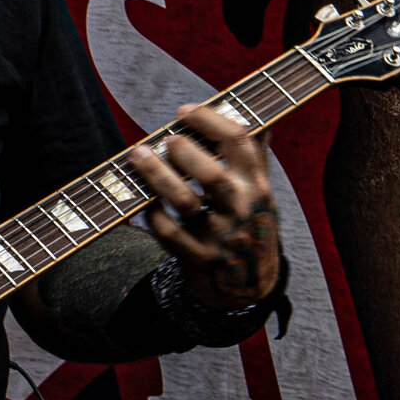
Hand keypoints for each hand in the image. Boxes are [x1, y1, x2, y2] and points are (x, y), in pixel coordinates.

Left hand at [125, 102, 280, 311]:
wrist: (252, 288)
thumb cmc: (250, 226)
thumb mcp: (261, 194)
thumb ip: (256, 158)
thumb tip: (260, 120)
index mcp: (256, 186)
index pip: (238, 142)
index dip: (209, 120)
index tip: (184, 111)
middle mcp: (240, 209)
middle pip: (211, 174)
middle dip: (184, 152)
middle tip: (165, 139)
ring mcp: (220, 236)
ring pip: (185, 202)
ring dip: (157, 176)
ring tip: (138, 155)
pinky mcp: (199, 258)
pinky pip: (169, 233)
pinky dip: (152, 213)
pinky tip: (143, 199)